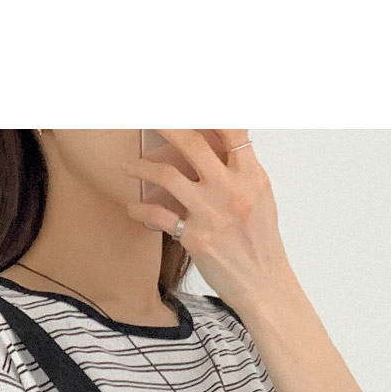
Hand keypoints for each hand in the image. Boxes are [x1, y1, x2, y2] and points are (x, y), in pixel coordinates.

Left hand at [120, 129, 293, 316]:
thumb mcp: (260, 198)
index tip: (182, 105)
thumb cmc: (261, 243)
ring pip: (167, 175)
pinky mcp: (196, 238)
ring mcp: (212, 213)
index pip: (231, 129)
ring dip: (140, 166)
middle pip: (192, 142)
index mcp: (251, 176)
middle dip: (163, 124)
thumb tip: (222, 144)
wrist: (264, 286)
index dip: (205, 111)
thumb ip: (241, 170)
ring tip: (126, 166)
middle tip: (144, 118)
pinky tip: (132, 206)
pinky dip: (140, 208)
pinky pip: (158, 214)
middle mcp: (232, 190)